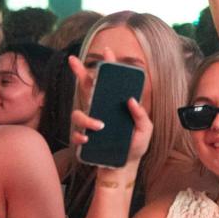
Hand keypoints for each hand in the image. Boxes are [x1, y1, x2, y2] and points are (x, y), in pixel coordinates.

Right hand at [66, 51, 151, 169]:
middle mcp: (100, 110)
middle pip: (86, 88)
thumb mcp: (145, 129)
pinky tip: (88, 140)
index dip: (108, 66)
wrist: (125, 166)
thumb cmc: (135, 145)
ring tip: (100, 127)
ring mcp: (90, 124)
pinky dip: (81, 136)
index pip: (110, 83)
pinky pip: (76, 134)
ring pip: (78, 113)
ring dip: (87, 118)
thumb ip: (141, 116)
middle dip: (79, 72)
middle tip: (73, 60)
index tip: (107, 51)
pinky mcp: (84, 139)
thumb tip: (131, 99)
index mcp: (114, 105)